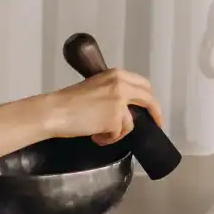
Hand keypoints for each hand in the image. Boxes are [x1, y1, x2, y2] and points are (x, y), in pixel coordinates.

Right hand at [43, 68, 162, 144]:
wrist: (56, 111)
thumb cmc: (69, 102)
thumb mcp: (96, 87)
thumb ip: (113, 92)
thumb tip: (126, 108)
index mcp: (117, 74)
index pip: (143, 84)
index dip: (151, 98)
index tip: (153, 109)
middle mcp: (122, 84)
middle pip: (148, 100)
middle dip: (155, 114)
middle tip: (157, 124)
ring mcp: (120, 101)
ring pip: (130, 123)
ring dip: (117, 132)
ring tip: (99, 133)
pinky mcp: (116, 118)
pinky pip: (119, 134)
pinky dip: (108, 139)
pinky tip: (95, 136)